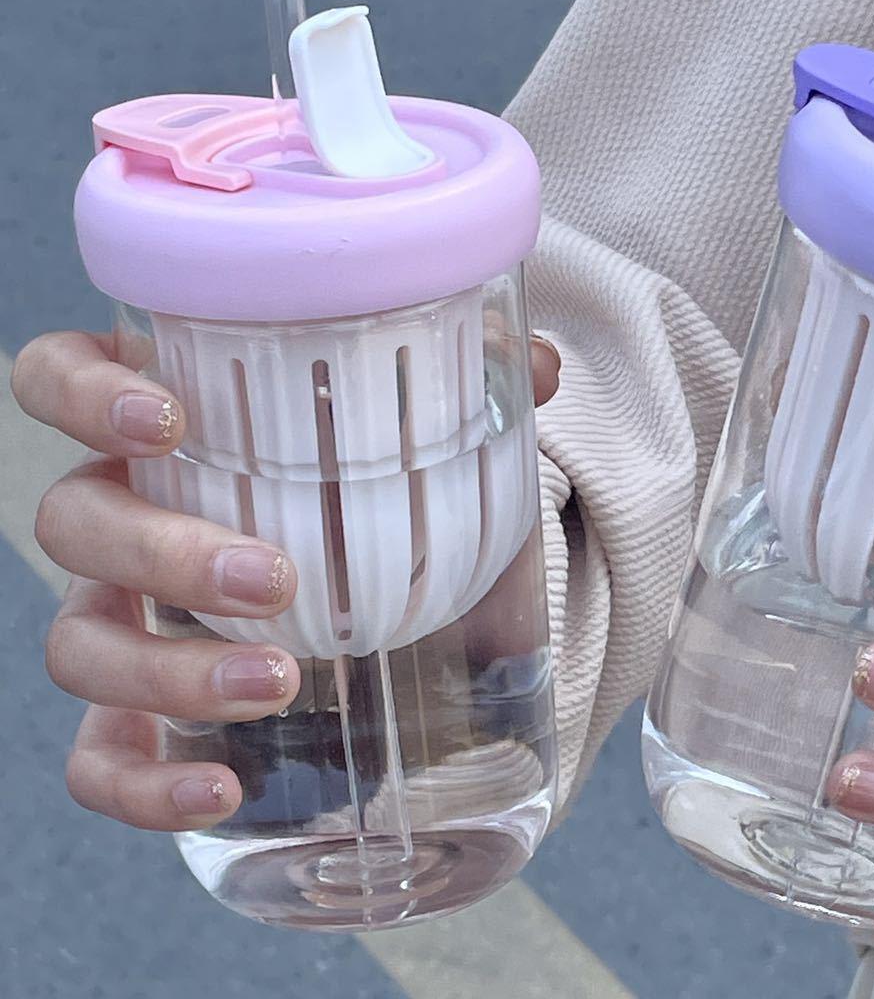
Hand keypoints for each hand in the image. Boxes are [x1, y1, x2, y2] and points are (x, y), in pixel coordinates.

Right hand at [13, 328, 559, 831]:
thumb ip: (471, 386)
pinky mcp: (135, 712)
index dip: (84, 392)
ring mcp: (120, 615)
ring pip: (79, 643)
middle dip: (162, 552)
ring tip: (280, 680)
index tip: (169, 420)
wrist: (374, 581)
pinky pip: (99, 758)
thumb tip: (537, 364)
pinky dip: (143, 783)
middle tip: (275, 577)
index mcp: (167, 425)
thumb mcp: (410, 426)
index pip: (60, 376)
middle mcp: (124, 513)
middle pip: (73, 521)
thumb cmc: (365, 484)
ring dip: (168, 669)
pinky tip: (220, 786)